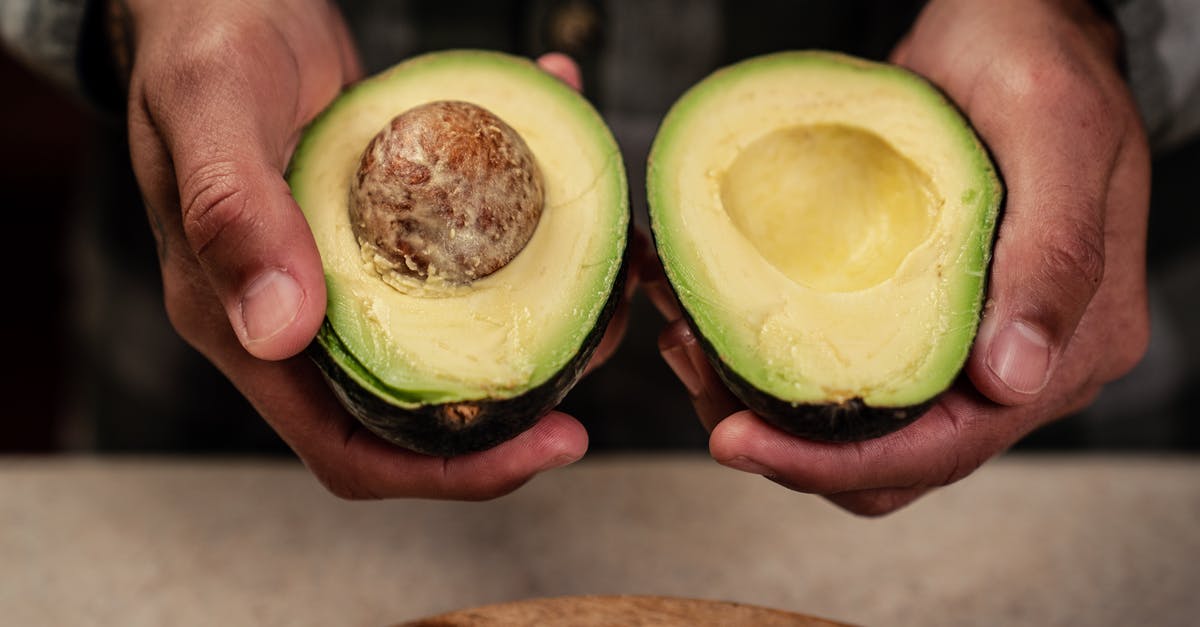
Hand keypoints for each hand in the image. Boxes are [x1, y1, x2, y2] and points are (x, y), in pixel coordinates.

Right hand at [120, 0, 604, 498]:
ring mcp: (348, 278)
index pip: (349, 449)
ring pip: (455, 338)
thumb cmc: (199, 40)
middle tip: (605, 340)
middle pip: (422, 411)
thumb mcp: (213, 107)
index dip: (451, 473)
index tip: (552, 445)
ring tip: (608, 266)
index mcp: (244, 324)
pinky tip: (562, 155)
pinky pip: (465, 253)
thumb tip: (279, 333)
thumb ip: (233, 214)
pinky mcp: (387, 232)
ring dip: (543, 313)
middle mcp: (301, 319)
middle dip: (523, 400)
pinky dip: (525, 219)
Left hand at [652, 0, 1150, 514]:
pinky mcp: (924, 324)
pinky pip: (850, 377)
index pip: (945, 449)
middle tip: (696, 373)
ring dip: (768, 408)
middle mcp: (1022, 367)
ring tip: (692, 342)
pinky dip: (780, 367)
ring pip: (861, 432)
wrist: (1018, 27)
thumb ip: (1053, 254)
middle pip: (892, 462)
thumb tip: (1012, 380)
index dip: (834, 464)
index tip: (735, 442)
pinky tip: (721, 320)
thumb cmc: (1038, 61)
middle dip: (784, 444)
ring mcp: (971, 349)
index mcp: (1072, 347)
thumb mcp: (1056, 129)